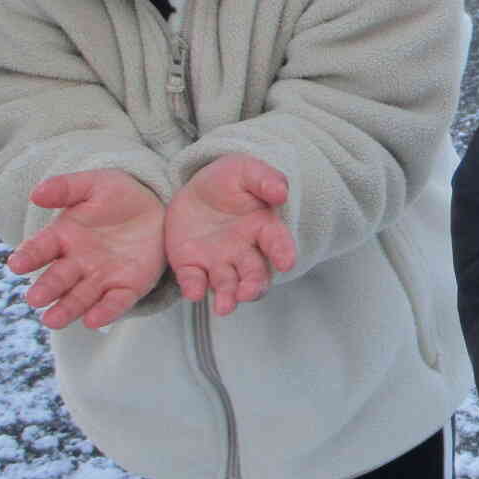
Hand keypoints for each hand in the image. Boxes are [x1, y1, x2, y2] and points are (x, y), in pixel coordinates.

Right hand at [8, 170, 166, 329]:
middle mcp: (78, 262)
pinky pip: (116, 301)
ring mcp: (102, 276)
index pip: (41, 248)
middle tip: (34, 299)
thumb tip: (36, 194)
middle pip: (58, 278)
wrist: (156, 206)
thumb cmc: (118, 195)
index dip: (28, 256)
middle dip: (46, 288)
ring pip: (80, 296)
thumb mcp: (94, 184)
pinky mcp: (128, 286)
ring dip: (67, 309)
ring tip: (52, 320)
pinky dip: (105, 312)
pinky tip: (93, 321)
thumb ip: (66, 188)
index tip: (16, 264)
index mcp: (64, 236)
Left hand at [164, 156, 295, 316]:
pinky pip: (194, 280)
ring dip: (228, 297)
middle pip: (254, 274)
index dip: (284, 253)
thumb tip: (281, 192)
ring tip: (224, 307)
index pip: (278, 243)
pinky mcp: (192, 265)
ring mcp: (218, 261)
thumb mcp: (245, 170)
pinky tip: (194, 292)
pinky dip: (194, 288)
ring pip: (227, 284)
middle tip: (247, 293)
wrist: (193, 188)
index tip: (286, 262)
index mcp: (263, 227)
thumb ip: (264, 179)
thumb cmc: (228, 180)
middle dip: (253, 286)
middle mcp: (244, 250)